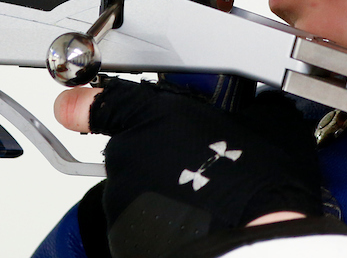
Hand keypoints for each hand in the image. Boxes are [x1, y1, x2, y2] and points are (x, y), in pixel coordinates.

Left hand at [56, 79, 322, 257]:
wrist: (255, 249)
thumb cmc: (258, 187)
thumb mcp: (272, 124)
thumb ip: (252, 107)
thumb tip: (264, 107)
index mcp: (149, 117)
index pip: (95, 103)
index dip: (83, 103)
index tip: (74, 105)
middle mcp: (126, 158)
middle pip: (129, 152)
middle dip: (160, 159)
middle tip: (202, 167)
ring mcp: (123, 207)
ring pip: (137, 194)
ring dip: (164, 196)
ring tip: (210, 203)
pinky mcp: (127, 245)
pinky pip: (143, 230)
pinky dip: (167, 229)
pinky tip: (204, 226)